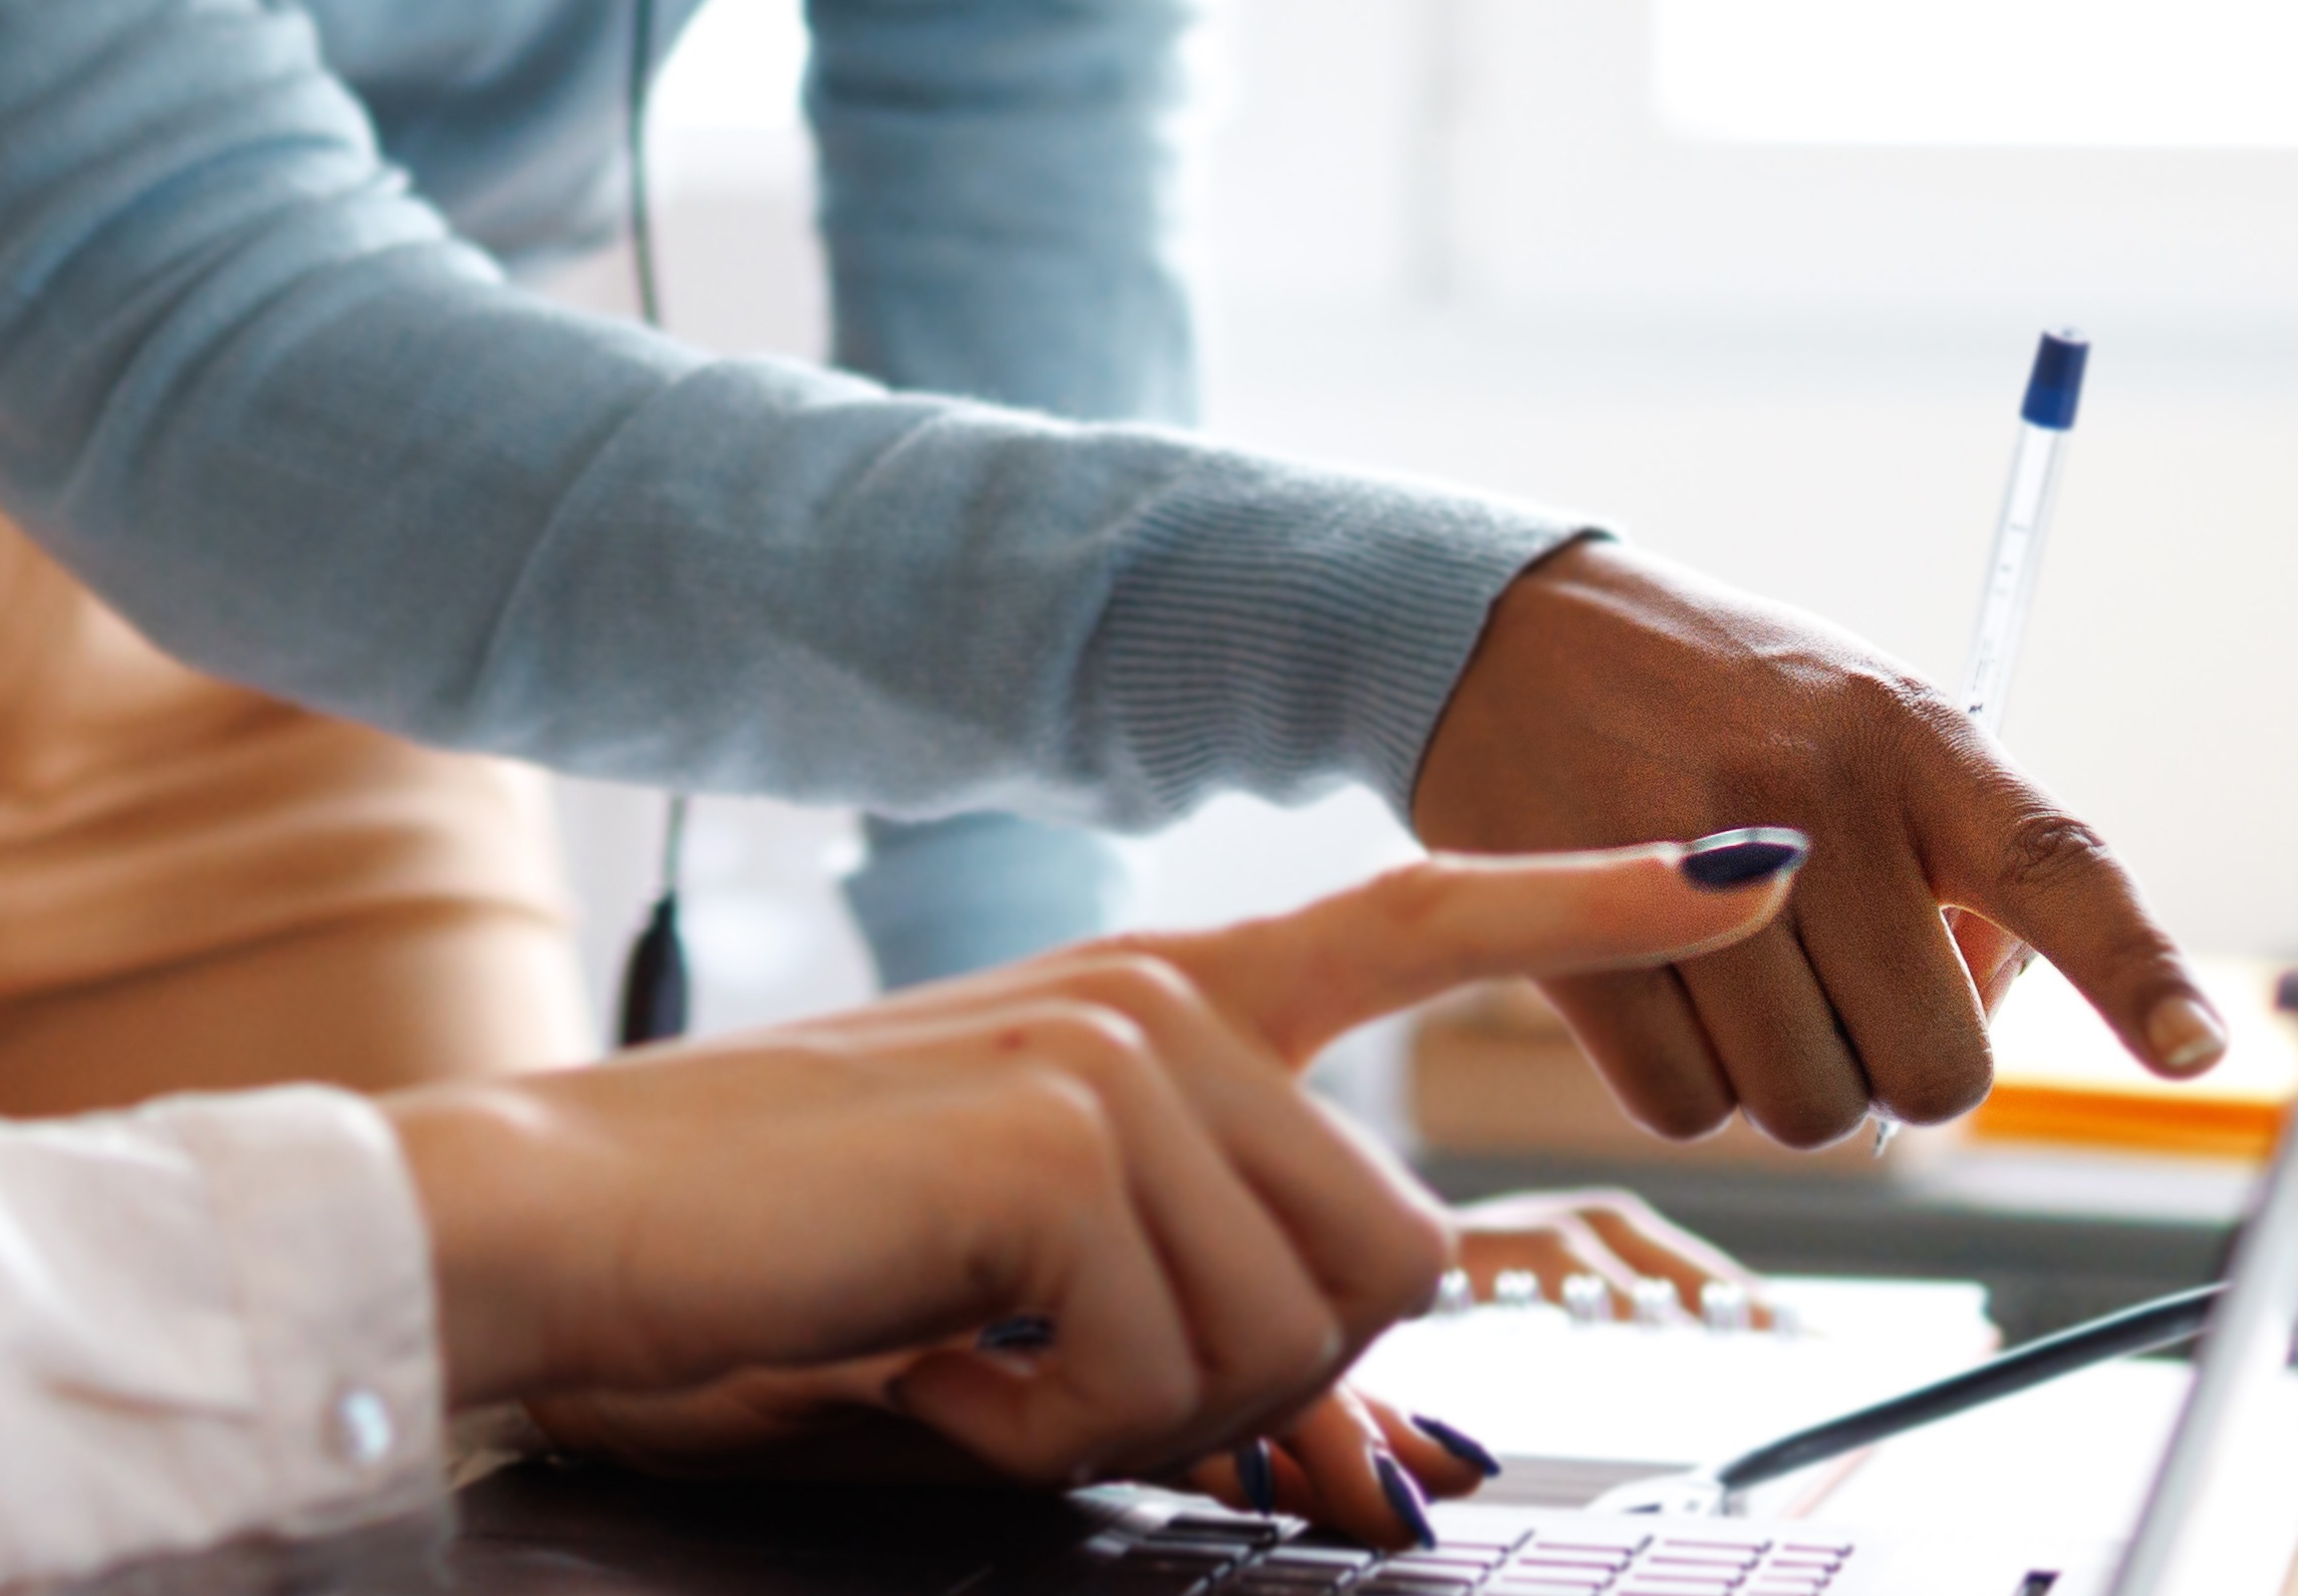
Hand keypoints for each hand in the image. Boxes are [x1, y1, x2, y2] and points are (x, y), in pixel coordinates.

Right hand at [390, 838, 1815, 1489]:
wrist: (554, 1231)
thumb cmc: (768, 1270)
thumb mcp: (1024, 1274)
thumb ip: (1199, 1291)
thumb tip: (1376, 1399)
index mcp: (1152, 999)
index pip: (1411, 921)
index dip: (1588, 906)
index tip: (1744, 872)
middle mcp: (1159, 998)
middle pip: (1385, 1262)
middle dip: (1241, 1387)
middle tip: (1026, 1371)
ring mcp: (1120, 1056)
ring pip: (1287, 1336)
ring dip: (1118, 1414)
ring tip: (952, 1355)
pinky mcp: (1065, 1144)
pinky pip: (1161, 1372)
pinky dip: (1034, 1425)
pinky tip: (918, 1360)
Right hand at [1405, 542, 2225, 1145]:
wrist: (1508, 631)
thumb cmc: (1725, 703)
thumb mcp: (1863, 727)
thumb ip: (1949, 865)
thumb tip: (1969, 1024)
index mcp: (1910, 736)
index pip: (2054, 863)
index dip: (2132, 970)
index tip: (2198, 1049)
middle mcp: (1815, 794)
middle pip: (1926, 1065)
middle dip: (1898, 1070)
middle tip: (1846, 1003)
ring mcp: (1691, 864)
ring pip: (1805, 1108)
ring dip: (1786, 1084)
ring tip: (1747, 984)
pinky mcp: (1582, 928)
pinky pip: (1688, 1111)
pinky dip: (1690, 1090)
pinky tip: (1670, 998)